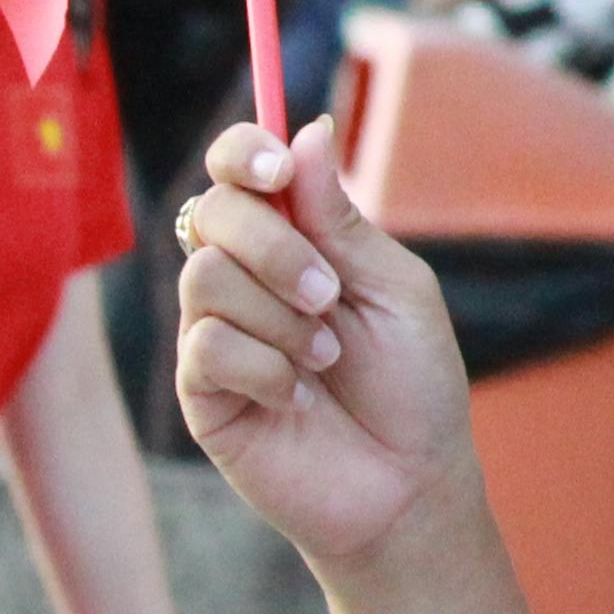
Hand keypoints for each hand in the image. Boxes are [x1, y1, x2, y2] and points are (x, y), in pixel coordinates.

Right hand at [175, 117, 475, 577]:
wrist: (408, 483)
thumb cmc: (413, 384)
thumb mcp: (395, 288)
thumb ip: (343, 219)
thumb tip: (307, 130)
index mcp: (294, 239)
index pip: (238, 170)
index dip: (243, 152)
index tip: (275, 166)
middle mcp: (244, 276)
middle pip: (210, 211)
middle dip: (275, 246)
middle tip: (329, 295)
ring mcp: (215, 331)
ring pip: (205, 277)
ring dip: (280, 316)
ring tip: (326, 359)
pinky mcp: (200, 390)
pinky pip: (207, 345)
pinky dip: (265, 367)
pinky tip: (297, 397)